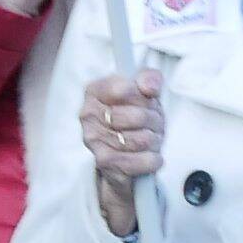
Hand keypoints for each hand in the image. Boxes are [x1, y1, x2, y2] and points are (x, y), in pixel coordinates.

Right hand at [79, 68, 163, 235]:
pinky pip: (137, 162)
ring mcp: (93, 140)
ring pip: (141, 140)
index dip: (145, 97)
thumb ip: (149, 78)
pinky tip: (152, 156)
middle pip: (138, 117)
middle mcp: (88, 115)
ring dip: (154, 140)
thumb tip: (150, 87)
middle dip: (154, 121)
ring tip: (151, 138)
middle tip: (153, 122)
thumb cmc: (135, 115)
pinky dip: (152, 160)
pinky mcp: (103, 163)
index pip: (125, 89)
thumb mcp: (145, 91)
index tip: (148, 99)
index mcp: (95, 91)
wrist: (126, 151)